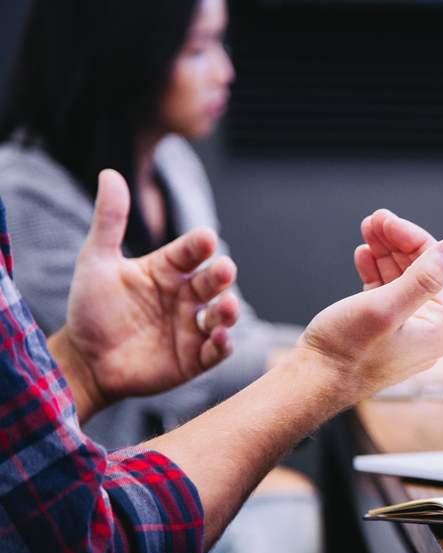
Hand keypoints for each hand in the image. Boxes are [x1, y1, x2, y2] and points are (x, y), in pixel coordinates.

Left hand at [49, 169, 240, 420]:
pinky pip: (215, 351)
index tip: (205, 238)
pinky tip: (220, 338)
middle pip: (212, 282)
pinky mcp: (194, 358)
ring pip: (221, 315)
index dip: (199, 245)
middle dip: (221, 275)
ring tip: (227, 306)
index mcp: (168, 270)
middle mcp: (185, 296)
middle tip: (224, 269)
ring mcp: (192, 327)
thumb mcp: (96, 261)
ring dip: (229, 311)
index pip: (190, 251)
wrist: (84, 360)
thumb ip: (109, 220)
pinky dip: (223, 345)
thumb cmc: (91, 309)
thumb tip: (110, 173)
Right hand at [296, 209, 442, 402]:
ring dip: (386, 252)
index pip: (440, 268)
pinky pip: (387, 293)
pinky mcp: (384, 331)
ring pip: (403, 279)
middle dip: (398, 242)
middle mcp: (428, 331)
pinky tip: (364, 256)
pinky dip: (376, 271)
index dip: (414, 239)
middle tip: (374, 220)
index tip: (387, 221)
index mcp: (439, 328)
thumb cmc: (345, 353)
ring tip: (367, 231)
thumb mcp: (385, 308)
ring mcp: (406, 331)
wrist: (312, 383)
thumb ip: (423, 278)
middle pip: (422, 271)